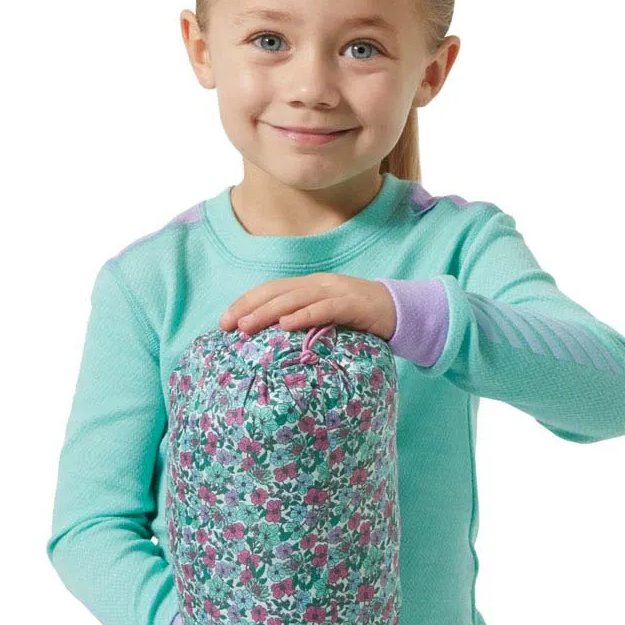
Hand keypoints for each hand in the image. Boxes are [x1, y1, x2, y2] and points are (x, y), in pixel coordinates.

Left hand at [219, 273, 395, 340]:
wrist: (399, 310)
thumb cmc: (359, 319)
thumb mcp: (326, 317)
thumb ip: (303, 321)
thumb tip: (272, 339)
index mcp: (309, 285)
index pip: (270, 289)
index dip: (245, 302)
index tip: (224, 321)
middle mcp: (318, 284)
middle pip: (276, 292)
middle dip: (249, 308)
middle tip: (227, 325)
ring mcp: (335, 291)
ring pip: (294, 299)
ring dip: (268, 313)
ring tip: (247, 326)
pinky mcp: (352, 304)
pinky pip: (323, 309)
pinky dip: (303, 316)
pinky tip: (286, 325)